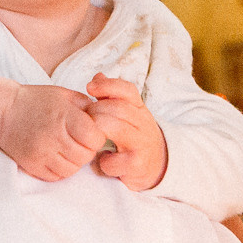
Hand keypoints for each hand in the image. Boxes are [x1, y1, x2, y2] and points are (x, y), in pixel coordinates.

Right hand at [0, 78, 108, 181]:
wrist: (1, 111)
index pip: (95, 137)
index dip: (97, 135)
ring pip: (73, 169)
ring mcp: (41, 154)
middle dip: (87, 149)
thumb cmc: (36, 101)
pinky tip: (57, 155)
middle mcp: (52, 137)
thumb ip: (89, 106)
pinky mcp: (32, 166)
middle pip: (86, 155)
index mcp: (63, 116)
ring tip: (68, 147)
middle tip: (80, 140)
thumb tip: (110, 118)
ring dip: (75, 161)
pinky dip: (62, 169)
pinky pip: (57, 176)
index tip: (91, 130)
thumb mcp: (65, 95)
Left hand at [87, 74, 167, 190]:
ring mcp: (142, 144)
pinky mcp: (137, 165)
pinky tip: (104, 160)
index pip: (128, 90)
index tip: (88, 87)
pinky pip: (113, 160)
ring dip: (96, 131)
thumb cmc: (135, 138)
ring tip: (90, 138)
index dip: (108, 85)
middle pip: (118, 108)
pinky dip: (103, 161)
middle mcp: (144, 124)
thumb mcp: (128, 115)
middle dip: (95, 111)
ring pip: (115, 128)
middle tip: (84, 120)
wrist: (158, 166)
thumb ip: (112, 97)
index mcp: (140, 109)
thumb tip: (97, 77)